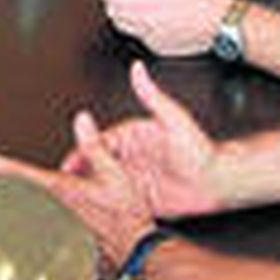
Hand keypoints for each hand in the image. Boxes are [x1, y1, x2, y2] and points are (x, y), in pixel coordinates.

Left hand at [0, 113, 157, 278]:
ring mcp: (54, 230)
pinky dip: (18, 226)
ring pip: (18, 215)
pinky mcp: (60, 246)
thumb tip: (83, 119)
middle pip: (11, 196)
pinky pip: (32, 233)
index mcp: (61, 192)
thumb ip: (95, 146)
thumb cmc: (128, 217)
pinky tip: (12, 227)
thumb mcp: (116, 174)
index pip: (19, 174)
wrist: (138, 254)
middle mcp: (52, 212)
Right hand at [64, 61, 225, 220]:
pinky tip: (94, 212)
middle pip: (96, 164)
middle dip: (79, 173)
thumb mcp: (173, 119)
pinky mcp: (141, 197)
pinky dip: (104, 206)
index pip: (99, 142)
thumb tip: (137, 68)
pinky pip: (116, 201)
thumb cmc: (199, 149)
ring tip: (72, 199)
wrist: (218, 181)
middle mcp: (130, 156)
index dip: (82, 152)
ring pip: (102, 183)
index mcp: (131, 135)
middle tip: (61, 184)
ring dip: (88, 190)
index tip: (68, 162)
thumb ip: (152, 95)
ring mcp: (133, 177)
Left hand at [93, 0, 230, 56]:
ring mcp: (148, 37)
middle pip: (112, 8)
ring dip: (122, 10)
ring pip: (121, 23)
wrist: (221, 24)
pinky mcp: (156, 47)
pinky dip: (137, 23)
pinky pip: (138, 34)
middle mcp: (141, 22)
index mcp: (142, 1)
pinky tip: (148, 14)